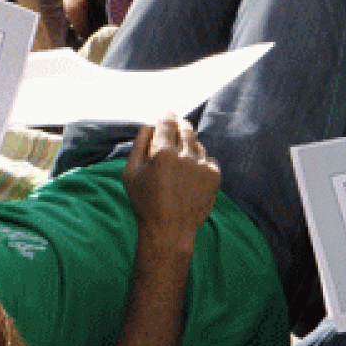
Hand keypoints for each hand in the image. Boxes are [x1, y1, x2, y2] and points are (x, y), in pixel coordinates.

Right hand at [121, 114, 220, 243]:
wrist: (169, 231)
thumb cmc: (145, 203)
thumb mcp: (130, 174)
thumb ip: (138, 145)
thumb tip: (149, 125)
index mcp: (163, 153)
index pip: (167, 122)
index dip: (166, 116)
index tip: (167, 114)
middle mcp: (186, 156)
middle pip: (186, 128)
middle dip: (180, 125)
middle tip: (176, 125)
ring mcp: (203, 166)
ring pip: (197, 144)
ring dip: (189, 146)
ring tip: (179, 161)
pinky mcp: (214, 176)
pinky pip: (208, 159)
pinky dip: (200, 162)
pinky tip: (190, 174)